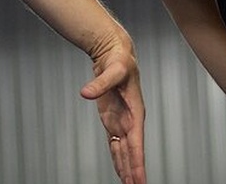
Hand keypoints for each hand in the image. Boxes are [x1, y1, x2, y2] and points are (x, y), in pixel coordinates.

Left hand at [80, 43, 146, 183]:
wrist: (116, 55)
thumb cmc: (119, 61)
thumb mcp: (111, 70)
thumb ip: (99, 83)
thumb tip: (85, 93)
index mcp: (136, 112)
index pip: (137, 144)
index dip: (138, 163)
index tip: (140, 180)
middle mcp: (131, 121)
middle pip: (133, 153)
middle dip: (134, 172)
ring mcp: (122, 122)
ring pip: (125, 152)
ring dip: (127, 169)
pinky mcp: (113, 120)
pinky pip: (116, 144)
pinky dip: (118, 159)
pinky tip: (121, 171)